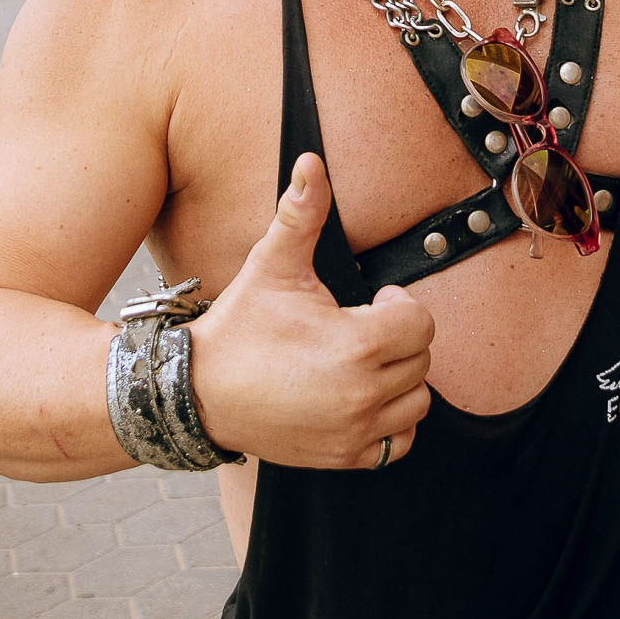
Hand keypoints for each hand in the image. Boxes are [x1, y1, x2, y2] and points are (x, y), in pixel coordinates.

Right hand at [192, 153, 434, 468]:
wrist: (198, 392)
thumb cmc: (239, 327)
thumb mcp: (272, 265)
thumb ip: (302, 213)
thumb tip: (312, 162)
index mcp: (357, 344)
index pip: (420, 322)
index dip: (398, 306)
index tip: (370, 303)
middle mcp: (364, 393)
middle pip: (421, 359)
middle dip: (396, 339)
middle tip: (358, 330)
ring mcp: (355, 430)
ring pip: (416, 402)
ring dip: (398, 380)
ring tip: (361, 363)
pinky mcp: (344, 455)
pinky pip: (398, 442)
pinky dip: (390, 422)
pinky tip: (360, 398)